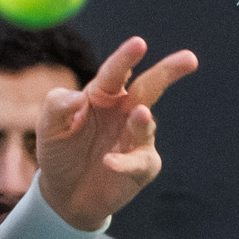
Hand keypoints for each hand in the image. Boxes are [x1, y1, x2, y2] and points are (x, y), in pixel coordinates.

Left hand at [35, 36, 197, 230]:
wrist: (64, 194)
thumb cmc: (59, 152)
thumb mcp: (48, 128)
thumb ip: (57, 107)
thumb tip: (78, 97)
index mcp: (103, 95)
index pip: (115, 73)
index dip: (126, 58)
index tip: (139, 44)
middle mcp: (125, 112)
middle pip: (148, 88)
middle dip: (168, 72)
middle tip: (190, 59)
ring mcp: (137, 138)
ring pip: (146, 125)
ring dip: (142, 120)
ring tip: (138, 113)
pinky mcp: (142, 165)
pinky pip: (139, 161)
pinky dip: (125, 162)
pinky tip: (108, 162)